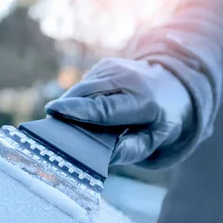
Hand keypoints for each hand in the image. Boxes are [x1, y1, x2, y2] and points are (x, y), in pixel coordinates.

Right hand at [45, 58, 192, 165]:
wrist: (173, 88)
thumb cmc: (161, 120)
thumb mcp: (154, 141)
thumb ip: (130, 150)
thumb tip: (102, 157)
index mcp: (145, 102)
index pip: (107, 107)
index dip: (79, 111)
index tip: (54, 112)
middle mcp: (129, 79)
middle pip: (88, 95)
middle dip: (66, 109)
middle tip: (48, 129)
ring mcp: (116, 68)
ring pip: (82, 89)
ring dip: (71, 106)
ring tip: (68, 124)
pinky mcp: (105, 65)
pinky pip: (84, 85)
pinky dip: (79, 100)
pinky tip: (85, 111)